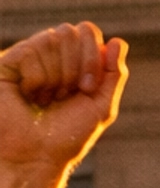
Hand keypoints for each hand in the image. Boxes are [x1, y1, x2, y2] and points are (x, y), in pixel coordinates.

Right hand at [0, 24, 126, 187]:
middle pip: (72, 31)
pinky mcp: (10, 60)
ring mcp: (29, 54)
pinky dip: (37, 79)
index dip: (93, 57)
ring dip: (58, 77)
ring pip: (54, 39)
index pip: (88, 32)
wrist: (36, 156)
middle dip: (77, 67)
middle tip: (66, 96)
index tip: (87, 89)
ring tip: (45, 99)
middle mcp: (50, 54)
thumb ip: (114, 75)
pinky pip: (33, 51)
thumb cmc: (67, 137)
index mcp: (73, 62)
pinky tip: (28, 95)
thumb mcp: (100, 108)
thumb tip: (119, 42)